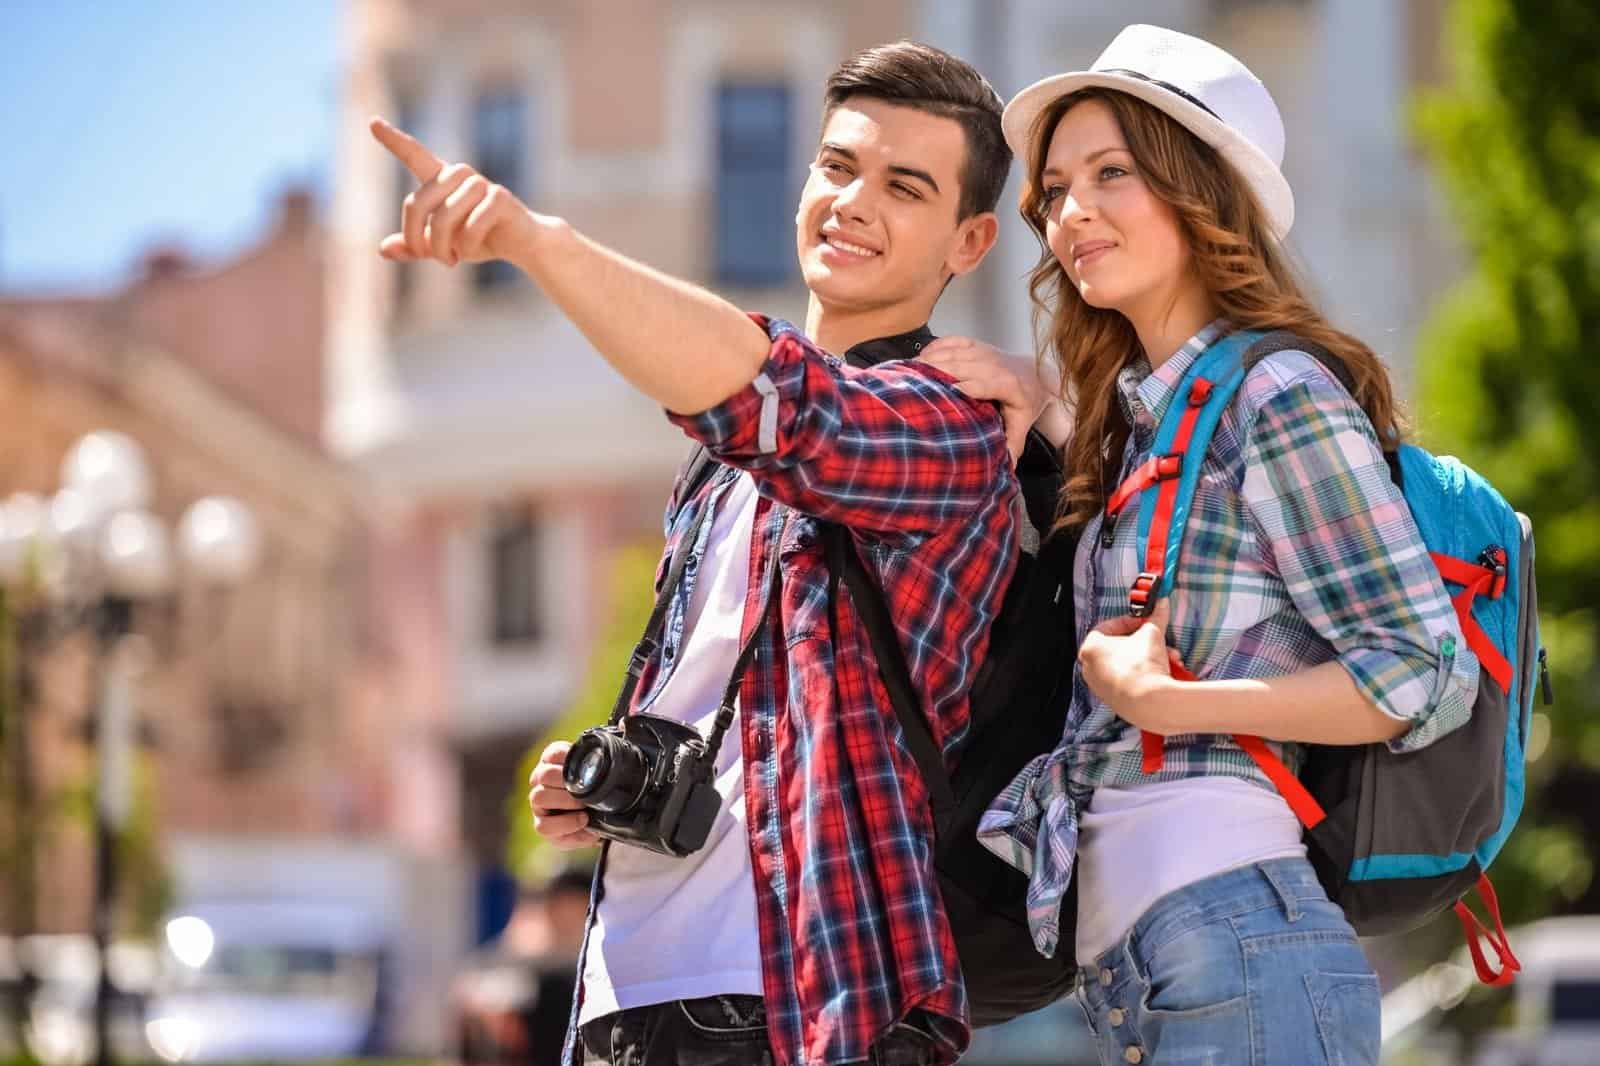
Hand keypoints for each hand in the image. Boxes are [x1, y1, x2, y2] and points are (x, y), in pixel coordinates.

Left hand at [370, 116, 542, 266]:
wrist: (522, 244)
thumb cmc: (479, 239)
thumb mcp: (443, 246)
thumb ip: (415, 246)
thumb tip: (383, 250)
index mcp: (441, 180)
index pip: (415, 155)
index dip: (394, 140)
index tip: (372, 123)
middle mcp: (458, 175)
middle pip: (416, 203)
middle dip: (416, 238)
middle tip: (427, 258)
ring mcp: (480, 183)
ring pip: (443, 218)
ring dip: (443, 247)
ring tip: (452, 260)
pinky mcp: (499, 197)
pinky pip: (471, 225)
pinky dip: (466, 246)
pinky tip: (469, 252)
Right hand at [527, 741, 599, 849]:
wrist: (593, 821)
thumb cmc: (594, 791)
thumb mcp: (600, 769)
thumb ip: (607, 748)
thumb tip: (624, 724)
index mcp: (552, 763)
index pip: (552, 753)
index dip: (566, 758)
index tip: (585, 766)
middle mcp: (541, 781)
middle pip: (544, 775)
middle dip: (567, 782)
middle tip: (586, 790)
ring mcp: (538, 803)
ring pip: (539, 797)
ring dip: (565, 801)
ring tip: (584, 806)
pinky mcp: (541, 824)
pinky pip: (544, 825)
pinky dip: (566, 824)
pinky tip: (582, 820)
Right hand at [920, 337, 1051, 463]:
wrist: (1036, 374)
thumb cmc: (1026, 402)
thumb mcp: (1023, 423)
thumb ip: (1013, 444)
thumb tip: (1007, 468)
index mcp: (1008, 384)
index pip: (983, 383)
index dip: (964, 386)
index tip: (942, 393)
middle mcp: (996, 364)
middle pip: (963, 365)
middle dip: (938, 371)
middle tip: (913, 381)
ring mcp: (985, 351)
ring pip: (956, 352)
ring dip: (932, 359)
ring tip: (910, 370)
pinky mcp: (977, 344)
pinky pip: (953, 341)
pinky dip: (936, 347)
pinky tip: (921, 356)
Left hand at [1078, 599, 1179, 731]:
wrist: (1150, 703)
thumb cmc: (1143, 665)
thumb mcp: (1153, 634)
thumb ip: (1156, 617)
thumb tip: (1161, 602)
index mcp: (1091, 648)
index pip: (1107, 626)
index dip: (1129, 622)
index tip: (1145, 622)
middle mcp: (1089, 668)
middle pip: (1119, 647)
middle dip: (1144, 643)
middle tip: (1159, 640)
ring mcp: (1099, 686)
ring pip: (1126, 664)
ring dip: (1148, 659)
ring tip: (1169, 658)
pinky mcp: (1112, 700)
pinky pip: (1128, 681)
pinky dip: (1144, 675)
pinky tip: (1164, 673)